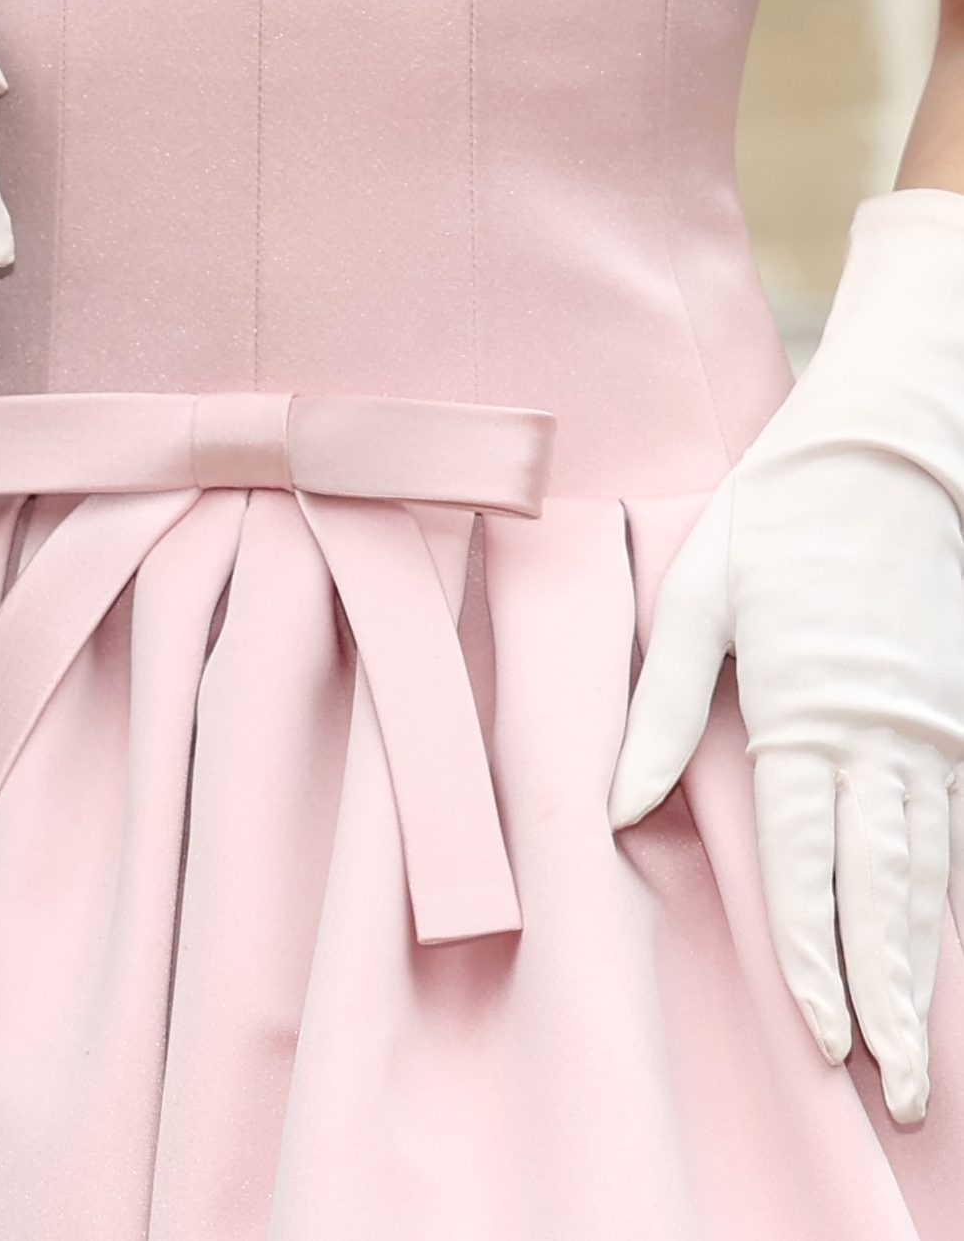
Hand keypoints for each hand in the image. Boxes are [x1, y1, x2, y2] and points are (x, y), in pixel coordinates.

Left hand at [612, 191, 963, 1124]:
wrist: (890, 450)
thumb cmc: (780, 516)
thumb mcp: (698, 593)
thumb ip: (658, 706)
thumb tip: (611, 804)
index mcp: (805, 711)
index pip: (807, 862)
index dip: (814, 957)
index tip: (818, 1039)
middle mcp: (880, 738)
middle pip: (887, 893)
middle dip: (889, 999)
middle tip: (899, 1091)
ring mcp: (932, 732)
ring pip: (931, 875)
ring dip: (922, 967)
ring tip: (920, 1057)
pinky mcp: (957, 719)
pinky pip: (955, 831)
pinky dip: (945, 899)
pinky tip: (933, 949)